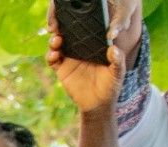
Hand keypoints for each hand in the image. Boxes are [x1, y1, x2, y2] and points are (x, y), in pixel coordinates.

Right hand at [45, 1, 132, 115]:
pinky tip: (54, 55)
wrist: (98, 105)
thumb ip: (117, 61)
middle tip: (61, 28)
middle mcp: (81, 49)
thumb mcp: (117, 74)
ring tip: (57, 40)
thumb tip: (113, 49)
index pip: (86, 31)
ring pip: (58, 44)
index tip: (78, 20)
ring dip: (54, 40)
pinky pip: (52, 60)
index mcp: (94, 46)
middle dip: (62, 28)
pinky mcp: (62, 69)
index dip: (80, 24)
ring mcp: (70, 58)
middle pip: (69, 34)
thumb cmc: (110, 87)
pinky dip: (50, 55)